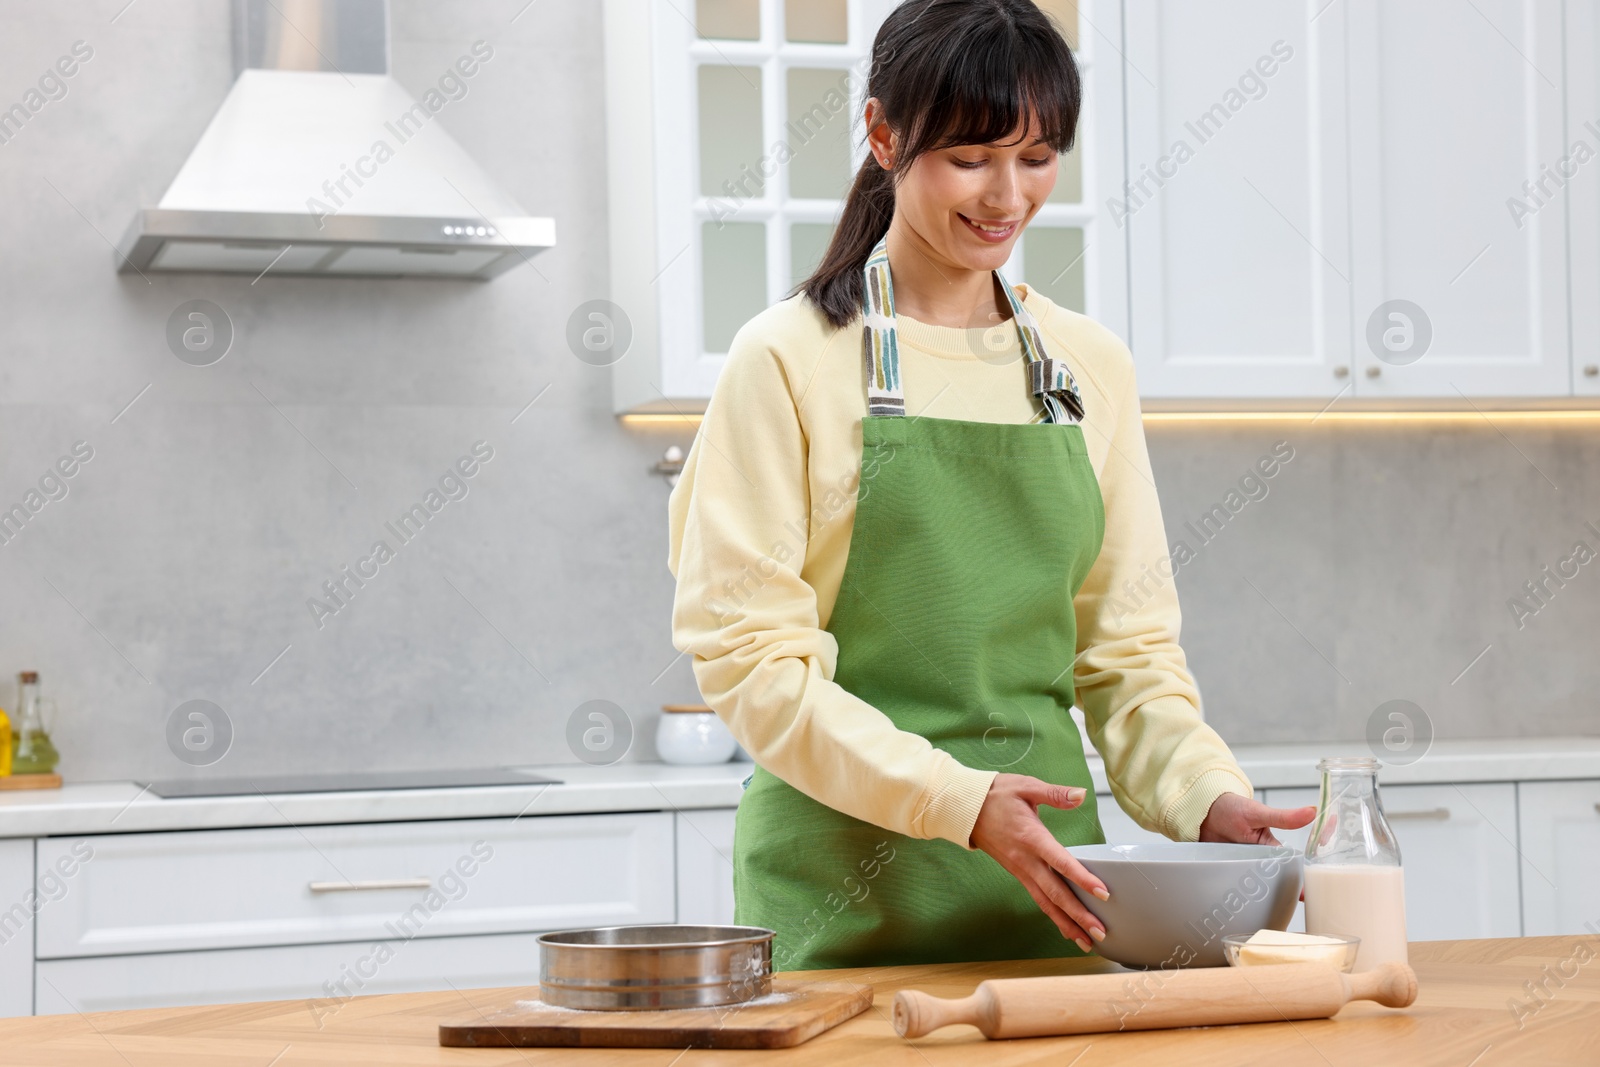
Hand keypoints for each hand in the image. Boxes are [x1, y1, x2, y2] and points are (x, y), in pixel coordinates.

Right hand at [969, 774, 1109, 953]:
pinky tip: (1067, 928)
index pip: (1061, 862)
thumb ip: (1055, 793)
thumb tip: (1080, 795)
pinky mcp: (1018, 873)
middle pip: (1055, 893)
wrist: (965, 808)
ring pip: (1045, 903)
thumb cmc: (996, 796)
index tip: (1102, 893)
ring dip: (1066, 924)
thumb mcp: (1026, 786)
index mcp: (1031, 837)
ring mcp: (1020, 870)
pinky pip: (1038, 899)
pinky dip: (1053, 916)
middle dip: (1078, 915)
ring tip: (1087, 942)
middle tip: (1100, 931)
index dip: (1082, 879)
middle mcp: (1026, 860)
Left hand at [1199, 793, 1317, 901]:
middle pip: (1272, 882)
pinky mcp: (1225, 870)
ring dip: (1256, 897)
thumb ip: (1284, 817)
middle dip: (1278, 895)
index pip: (1289, 868)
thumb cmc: (1234, 808)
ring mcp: (1242, 866)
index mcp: (1272, 848)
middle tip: (1284, 909)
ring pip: (1253, 887)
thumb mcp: (1260, 813)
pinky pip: (1232, 885)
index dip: (1297, 883)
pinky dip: (1234, 893)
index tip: (1306, 896)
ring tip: (1261, 911)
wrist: (1204, 810)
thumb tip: (1312, 811)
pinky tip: (1236, 905)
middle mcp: (1258, 860)